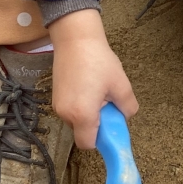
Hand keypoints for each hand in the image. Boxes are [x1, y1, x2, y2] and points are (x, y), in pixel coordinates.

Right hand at [48, 8, 137, 147]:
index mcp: (82, 114)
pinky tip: (87, 85)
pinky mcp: (55, 97)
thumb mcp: (121, 85)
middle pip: (82, 133)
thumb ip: (128, 108)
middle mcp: (66, 114)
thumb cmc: (99, 60)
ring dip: (88, 113)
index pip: (88, 144)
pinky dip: (80, 105)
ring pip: (76, 122)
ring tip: (96, 90)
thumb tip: (125, 117)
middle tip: (106, 102)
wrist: (75, 39)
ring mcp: (58, 105)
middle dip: (96, 124)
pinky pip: (70, 110)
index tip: (111, 125)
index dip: (101, 139)